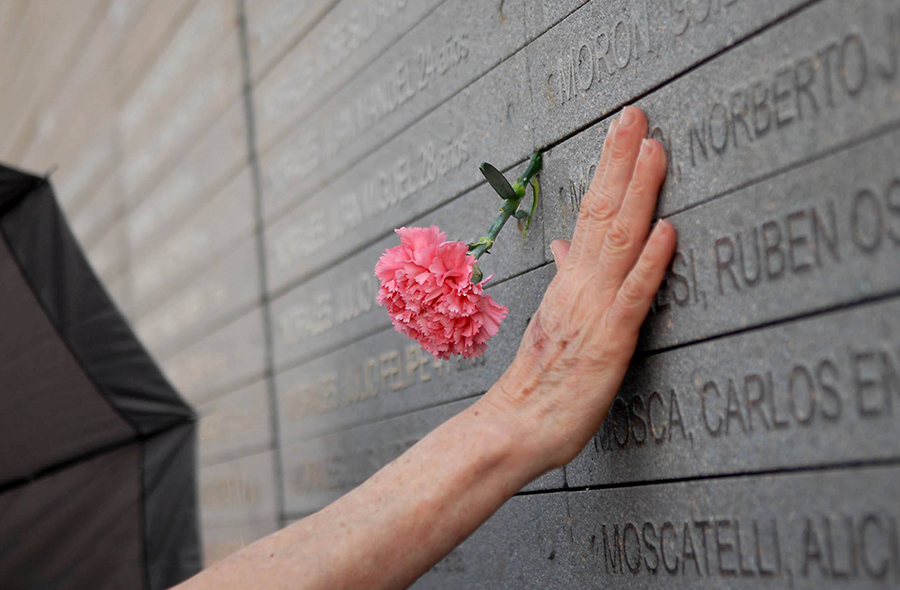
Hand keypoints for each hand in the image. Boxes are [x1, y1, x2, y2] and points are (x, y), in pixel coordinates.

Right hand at [479, 106, 676, 476]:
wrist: (516, 426)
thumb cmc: (542, 379)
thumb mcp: (553, 319)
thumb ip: (564, 277)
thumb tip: (566, 244)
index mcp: (570, 282)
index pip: (591, 213)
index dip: (611, 169)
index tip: (625, 130)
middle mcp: (580, 287)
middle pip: (602, 213)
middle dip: (621, 161)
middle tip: (636, 115)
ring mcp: (594, 311)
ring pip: (618, 243)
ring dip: (638, 194)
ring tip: (655, 150)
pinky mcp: (610, 342)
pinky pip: (632, 297)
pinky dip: (650, 262)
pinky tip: (667, 231)